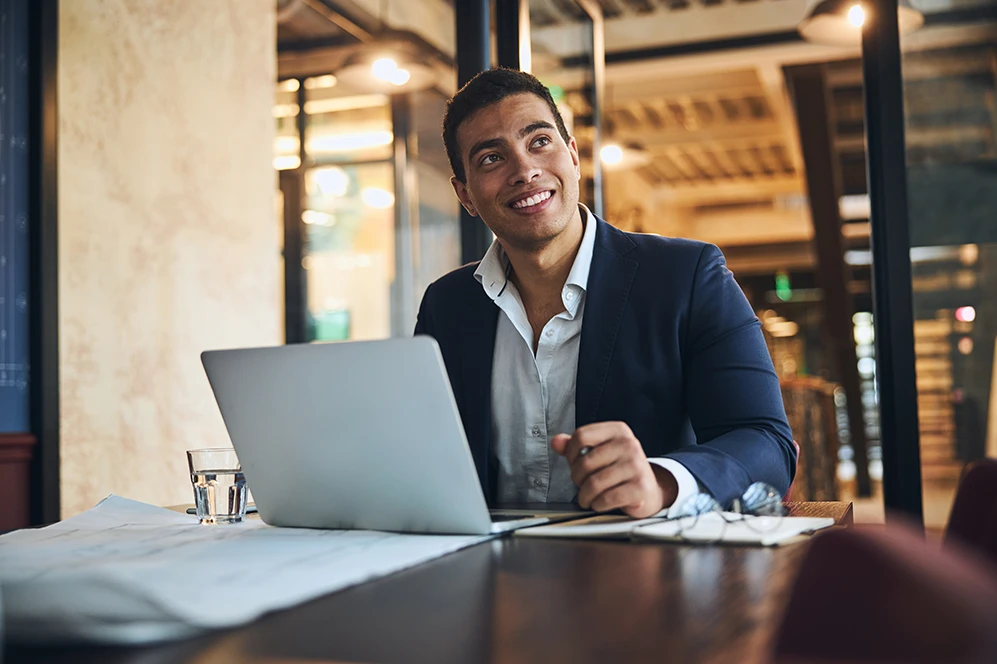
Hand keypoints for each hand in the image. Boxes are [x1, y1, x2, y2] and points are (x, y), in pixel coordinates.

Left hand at [551, 422, 678, 518]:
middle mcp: (629, 444)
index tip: (574, 463)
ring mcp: (636, 465)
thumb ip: (576, 446)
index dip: (571, 453)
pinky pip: (606, 499)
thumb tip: (557, 442)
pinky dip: (598, 505)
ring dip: (585, 496)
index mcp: (618, 430)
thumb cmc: (620, 470)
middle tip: (581, 485)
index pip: (581, 435)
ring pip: (594, 483)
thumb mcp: (599, 452)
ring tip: (587, 498)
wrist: (649, 490)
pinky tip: (600, 503)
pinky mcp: (640, 487)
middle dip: (577, 479)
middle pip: (585, 462)